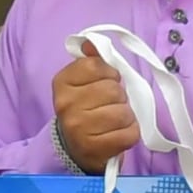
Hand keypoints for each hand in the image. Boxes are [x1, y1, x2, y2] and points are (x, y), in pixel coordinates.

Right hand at [54, 50, 139, 173]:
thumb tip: (91, 42)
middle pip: (113, 90)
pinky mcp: (95, 149)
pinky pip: (130, 133)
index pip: (96, 66)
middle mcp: (66, 105)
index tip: (104, 83)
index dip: (108, 73)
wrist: (75, 147)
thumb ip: (90, 60)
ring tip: (115, 120)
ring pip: (124, 112)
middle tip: (110, 105)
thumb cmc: (84, 109)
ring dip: (126, 116)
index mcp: (62, 83)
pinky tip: (119, 133)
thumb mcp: (82, 81)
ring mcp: (79, 129)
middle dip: (119, 96)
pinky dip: (130, 132)